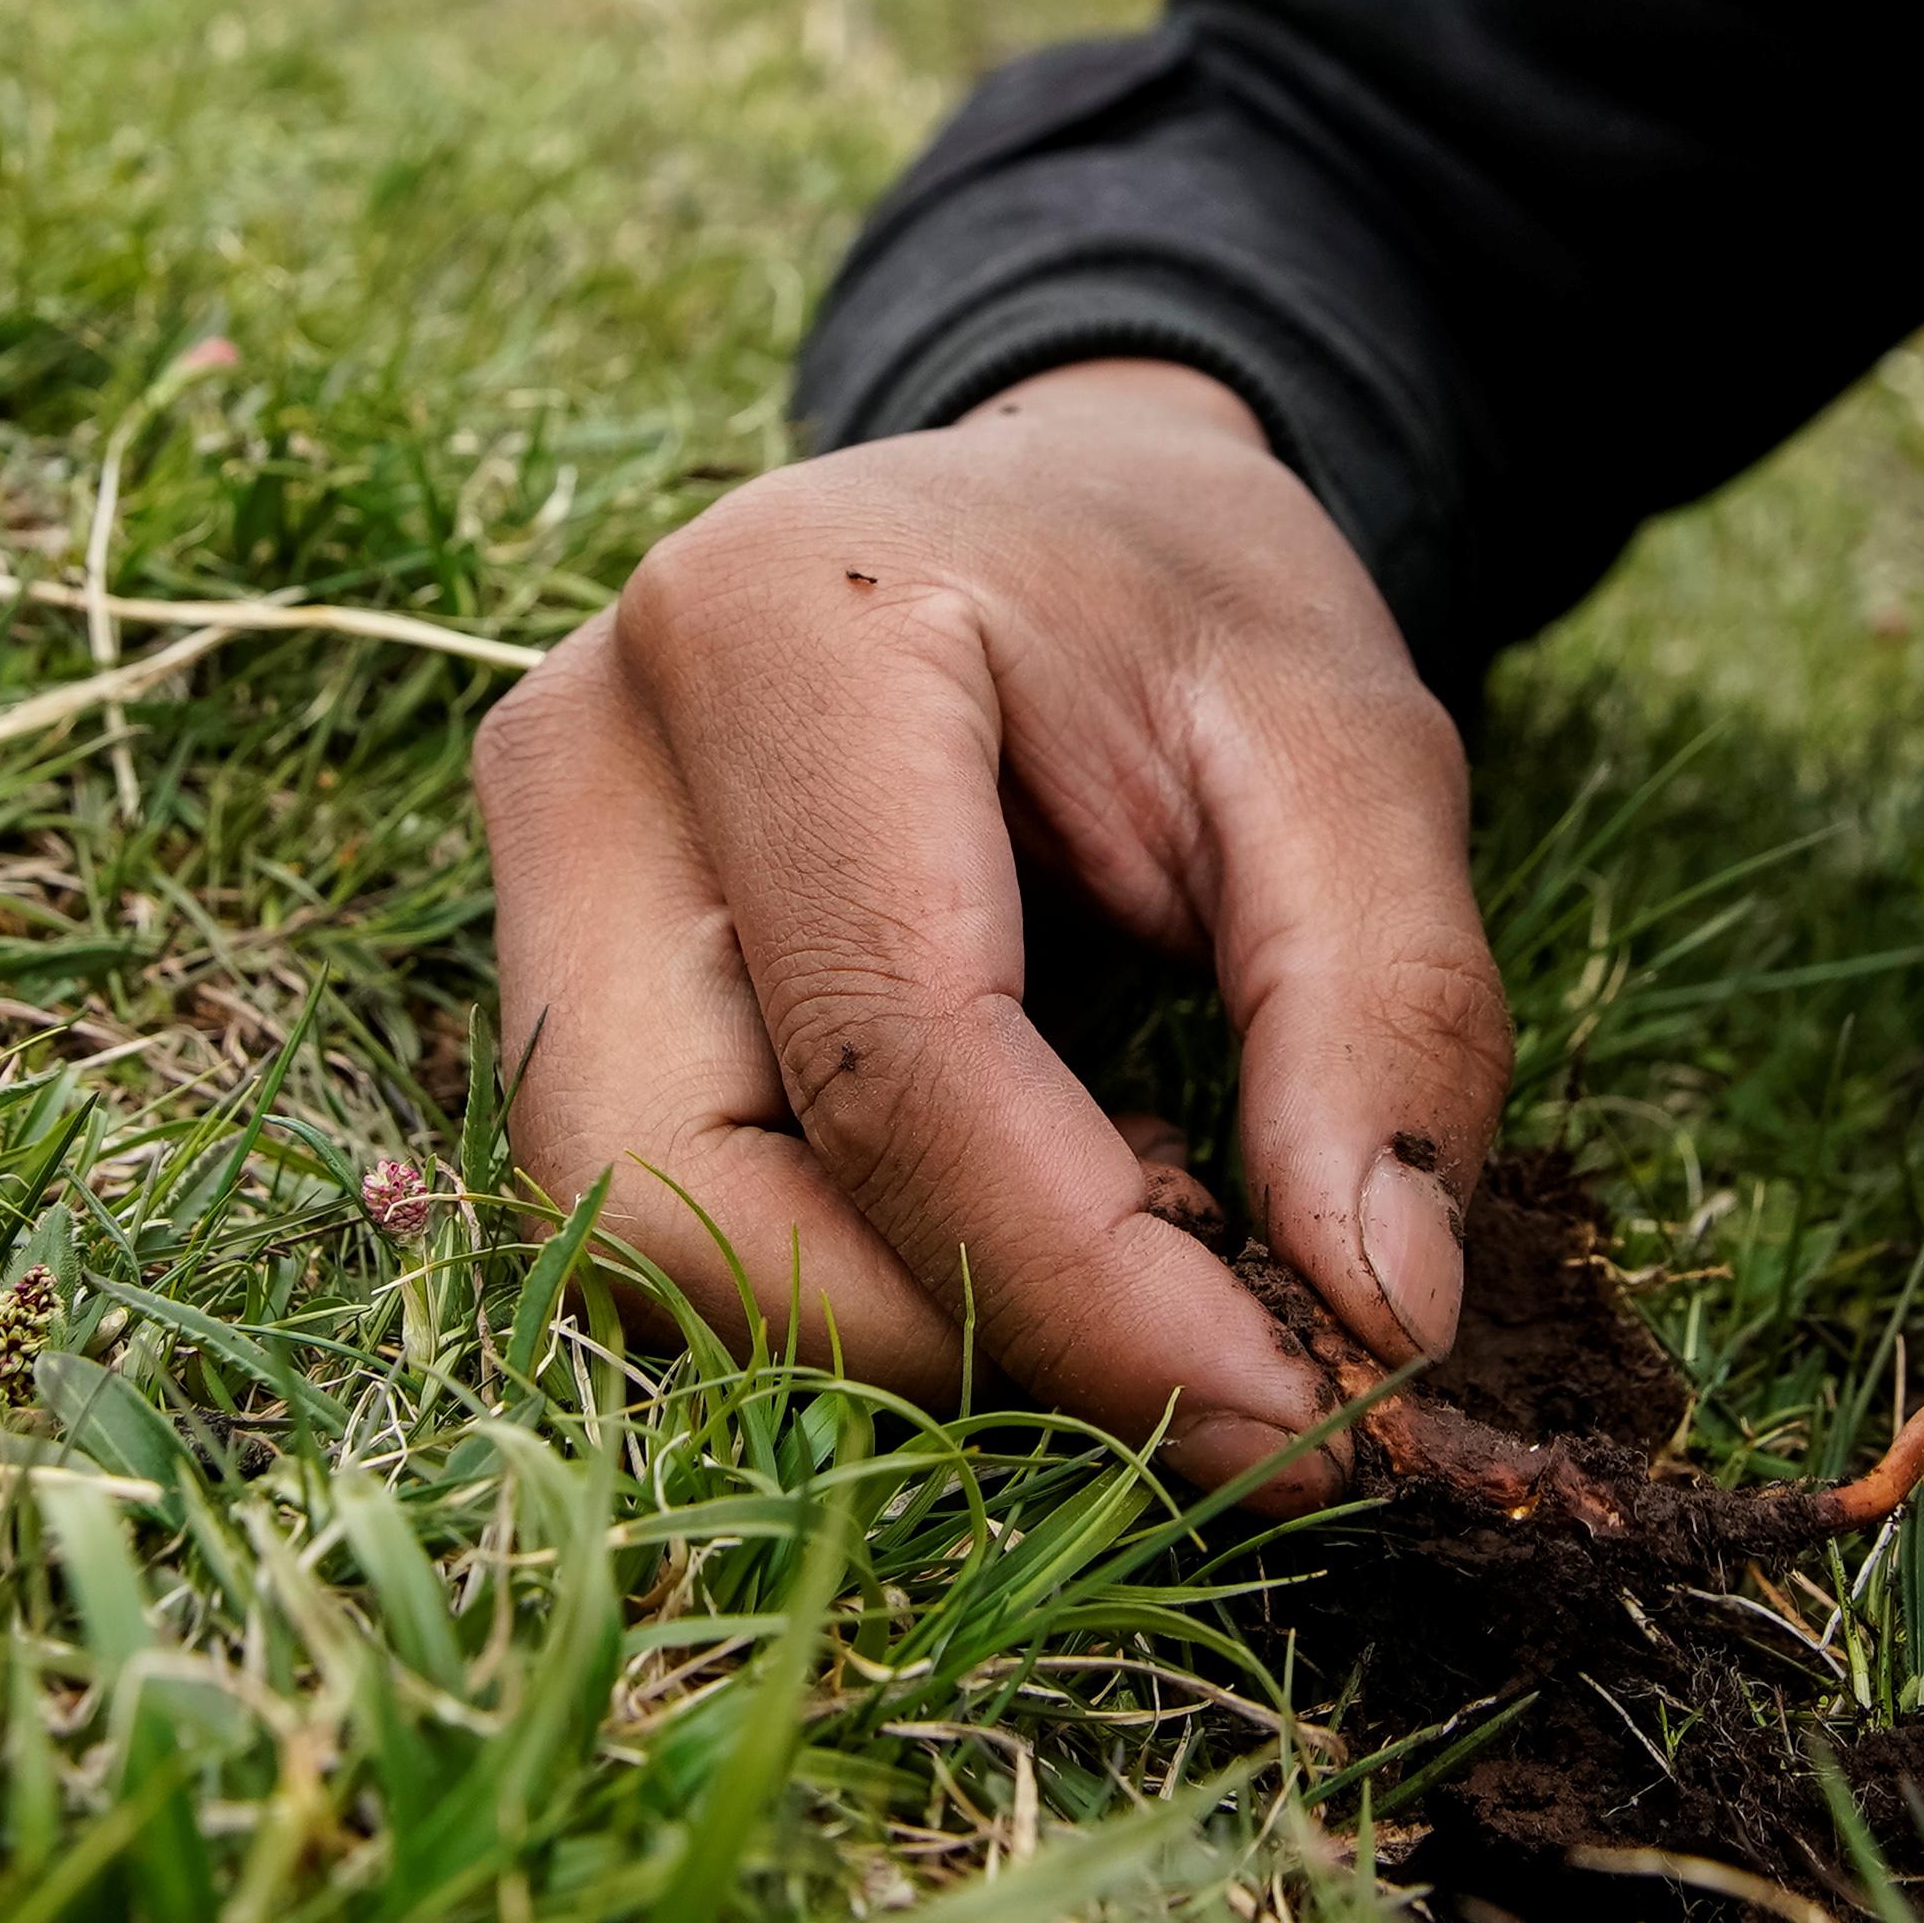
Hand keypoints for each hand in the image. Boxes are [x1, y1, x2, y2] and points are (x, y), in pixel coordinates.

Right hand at [476, 359, 1511, 1498]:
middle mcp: (589, 751)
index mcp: (778, 632)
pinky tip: (1032, 1225)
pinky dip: (858, 1287)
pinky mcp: (545, 972)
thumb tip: (1382, 1322)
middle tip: (1215, 1371)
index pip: (892, 1057)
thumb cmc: (1196, 605)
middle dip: (955, 1345)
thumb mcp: (1360, 757)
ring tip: (1141, 1266)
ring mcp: (532, 870)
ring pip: (640, 1240)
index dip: (1091, 1286)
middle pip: (680, 1190)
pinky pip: (664, 1217)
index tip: (1309, 1417)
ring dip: (902, 1333)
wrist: (1055, 505)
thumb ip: (1391, 1017)